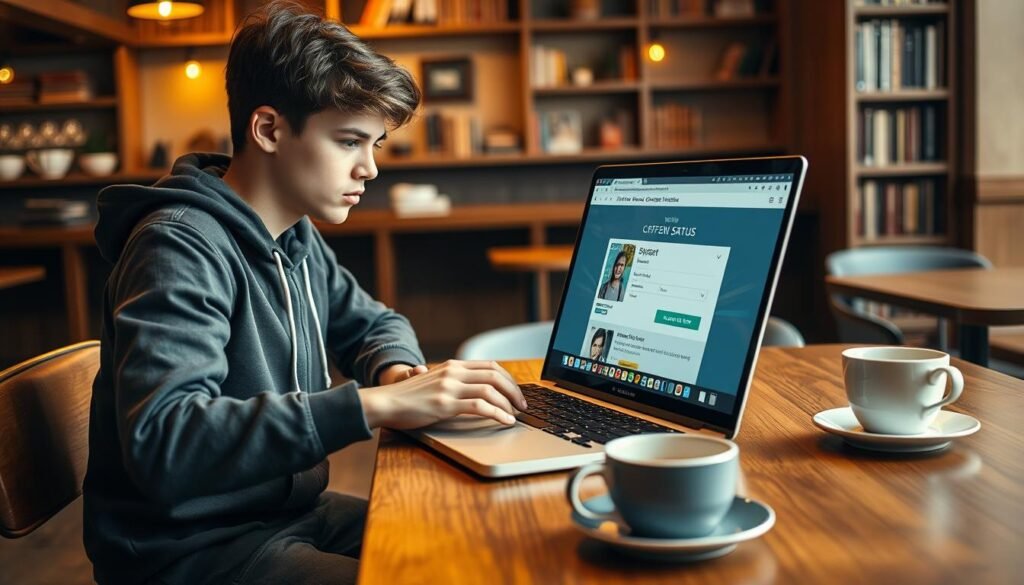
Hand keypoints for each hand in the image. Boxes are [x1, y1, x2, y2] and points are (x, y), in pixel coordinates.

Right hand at [357, 360, 526, 429]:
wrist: (384, 402)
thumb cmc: (408, 397)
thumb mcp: (433, 382)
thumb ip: (453, 382)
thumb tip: (477, 391)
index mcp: (452, 365)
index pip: (490, 366)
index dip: (508, 379)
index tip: (516, 392)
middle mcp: (453, 372)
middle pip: (495, 375)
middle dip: (514, 391)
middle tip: (523, 405)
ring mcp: (449, 387)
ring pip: (491, 390)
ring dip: (508, 404)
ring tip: (516, 416)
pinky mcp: (445, 404)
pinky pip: (480, 406)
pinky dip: (497, 414)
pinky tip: (505, 421)